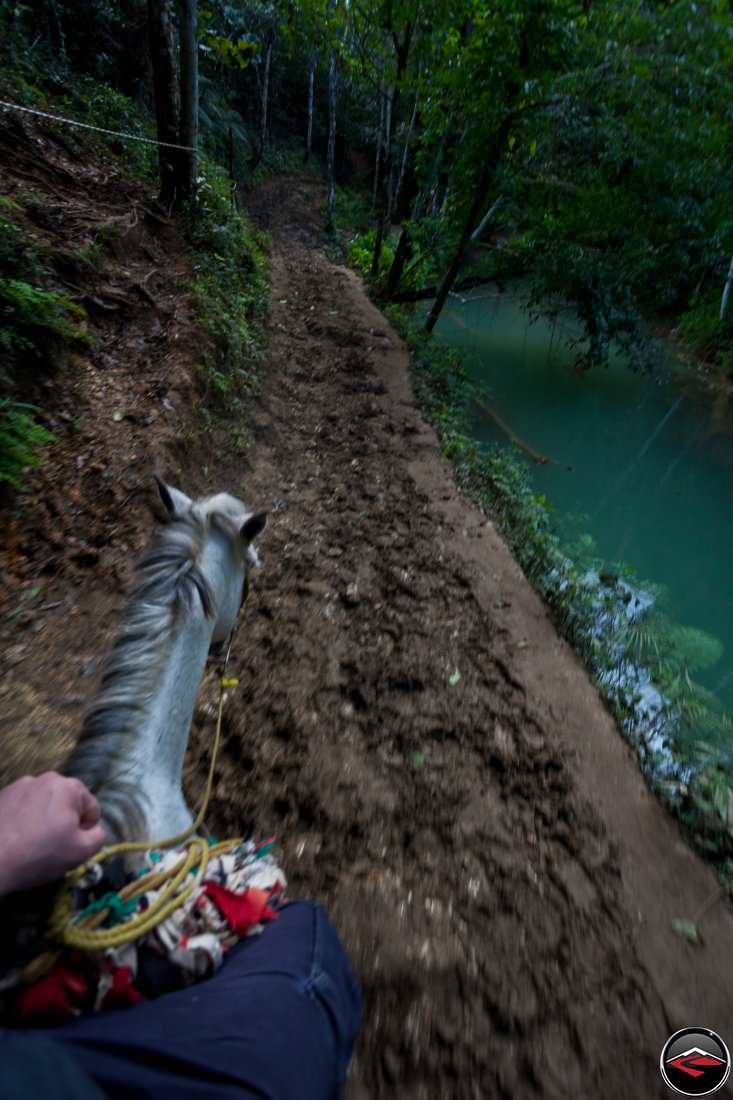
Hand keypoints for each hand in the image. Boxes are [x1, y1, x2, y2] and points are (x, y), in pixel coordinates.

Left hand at [0, 773, 107, 896]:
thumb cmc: (39, 855)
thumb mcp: (81, 852)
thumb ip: (99, 836)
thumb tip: (94, 829)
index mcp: (69, 787)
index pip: (91, 808)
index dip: (85, 830)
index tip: (70, 845)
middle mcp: (46, 778)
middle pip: (67, 803)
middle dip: (64, 821)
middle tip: (51, 844)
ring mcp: (21, 784)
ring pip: (44, 804)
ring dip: (44, 818)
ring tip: (31, 841)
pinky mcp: (2, 795)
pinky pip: (24, 806)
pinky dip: (24, 818)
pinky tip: (16, 837)